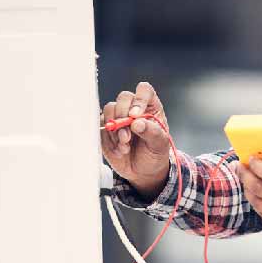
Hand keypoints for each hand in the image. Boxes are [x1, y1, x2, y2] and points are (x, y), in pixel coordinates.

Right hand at [99, 81, 171, 196]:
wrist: (143, 171)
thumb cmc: (155, 154)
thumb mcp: (160, 145)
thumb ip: (152, 132)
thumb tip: (137, 123)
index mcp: (150, 107)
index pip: (144, 90)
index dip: (139, 99)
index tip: (136, 115)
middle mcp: (133, 108)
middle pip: (123, 98)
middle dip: (123, 116)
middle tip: (127, 137)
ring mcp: (118, 117)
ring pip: (109, 110)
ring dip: (115, 130)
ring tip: (125, 146)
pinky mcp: (106, 129)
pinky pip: (101, 127)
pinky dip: (109, 140)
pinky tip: (120, 151)